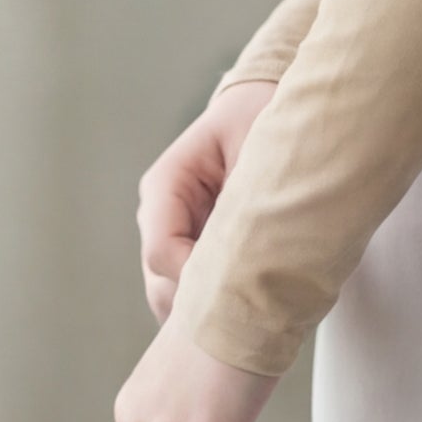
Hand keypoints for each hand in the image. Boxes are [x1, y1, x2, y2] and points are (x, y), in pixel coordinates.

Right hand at [137, 81, 269, 319]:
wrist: (263, 110)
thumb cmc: (259, 119)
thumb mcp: (256, 145)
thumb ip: (244, 192)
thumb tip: (251, 246)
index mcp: (165, 185)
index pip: (161, 252)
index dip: (196, 278)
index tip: (245, 284)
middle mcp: (159, 216)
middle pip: (161, 285)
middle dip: (204, 304)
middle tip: (255, 310)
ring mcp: (172, 238)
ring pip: (172, 299)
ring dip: (210, 310)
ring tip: (257, 310)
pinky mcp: (190, 254)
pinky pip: (191, 297)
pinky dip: (217, 307)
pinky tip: (253, 305)